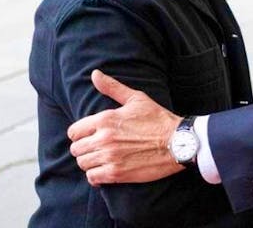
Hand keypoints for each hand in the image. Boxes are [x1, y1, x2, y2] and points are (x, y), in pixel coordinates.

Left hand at [67, 70, 182, 185]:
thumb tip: (94, 74)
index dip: (80, 134)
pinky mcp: (117, 173)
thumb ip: (112, 87)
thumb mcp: (136, 98)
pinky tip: (104, 171)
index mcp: (105, 120)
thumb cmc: (158, 119)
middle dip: (84, 148)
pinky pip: (92, 178)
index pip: (74, 132)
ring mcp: (110, 157)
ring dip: (90, 162)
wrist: (178, 142)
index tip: (89, 136)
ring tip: (101, 159)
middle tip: (96, 149)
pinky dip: (96, 176)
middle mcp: (104, 139)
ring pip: (83, 164)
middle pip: (76, 149)